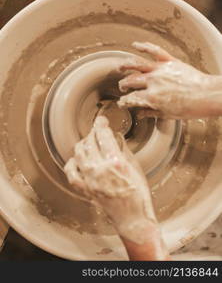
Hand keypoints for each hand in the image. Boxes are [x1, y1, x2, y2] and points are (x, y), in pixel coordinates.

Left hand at [64, 116, 156, 243]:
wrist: (132, 217)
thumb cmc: (139, 194)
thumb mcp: (135, 167)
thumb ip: (123, 150)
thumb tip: (115, 138)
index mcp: (115, 162)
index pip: (103, 135)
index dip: (101, 124)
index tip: (101, 120)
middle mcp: (100, 169)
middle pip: (89, 142)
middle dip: (93, 132)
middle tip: (98, 131)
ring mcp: (90, 180)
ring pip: (78, 153)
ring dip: (83, 144)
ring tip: (89, 142)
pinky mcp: (86, 189)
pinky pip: (71, 173)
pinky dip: (72, 163)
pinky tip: (77, 159)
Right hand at [118, 41, 220, 118]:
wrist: (207, 94)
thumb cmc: (190, 107)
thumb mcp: (168, 114)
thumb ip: (151, 112)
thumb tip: (139, 113)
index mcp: (151, 97)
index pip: (131, 98)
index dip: (124, 101)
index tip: (122, 103)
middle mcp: (152, 81)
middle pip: (131, 81)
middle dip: (123, 85)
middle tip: (122, 88)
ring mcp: (160, 70)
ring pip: (137, 64)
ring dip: (126, 65)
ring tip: (120, 67)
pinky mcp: (169, 61)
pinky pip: (154, 51)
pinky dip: (144, 46)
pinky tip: (136, 44)